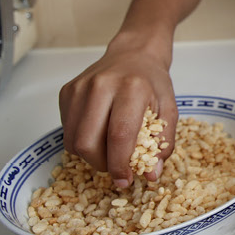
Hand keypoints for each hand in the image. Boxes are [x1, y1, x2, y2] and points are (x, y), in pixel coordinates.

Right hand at [57, 35, 178, 188]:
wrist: (133, 54)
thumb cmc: (152, 83)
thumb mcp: (168, 109)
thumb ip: (163, 143)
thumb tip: (151, 174)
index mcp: (131, 89)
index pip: (119, 136)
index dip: (120, 164)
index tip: (125, 180)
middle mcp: (101, 86)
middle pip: (88, 142)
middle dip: (101, 164)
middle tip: (116, 166)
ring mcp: (79, 88)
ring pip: (72, 140)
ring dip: (89, 156)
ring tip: (108, 151)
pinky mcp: (66, 92)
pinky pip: (66, 129)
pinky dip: (80, 140)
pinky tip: (98, 133)